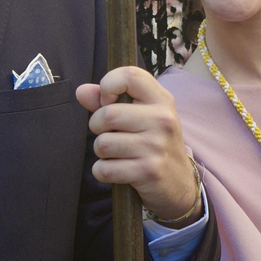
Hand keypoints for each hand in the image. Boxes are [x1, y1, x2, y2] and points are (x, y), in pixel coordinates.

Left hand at [77, 66, 198, 222]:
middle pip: (108, 114)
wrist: (179, 184)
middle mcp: (162, 119)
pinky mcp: (148, 171)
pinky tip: (118, 171)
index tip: (108, 102)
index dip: (108, 86)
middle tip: (111, 134)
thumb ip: (109, 102)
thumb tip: (81, 91)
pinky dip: (103, 172)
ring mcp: (156, 146)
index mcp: (161, 100)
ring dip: (101, 152)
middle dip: (97, 127)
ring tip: (118, 154)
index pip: (130, 75)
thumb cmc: (154, 145)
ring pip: (103, 143)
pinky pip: (105, 169)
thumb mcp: (141, 117)